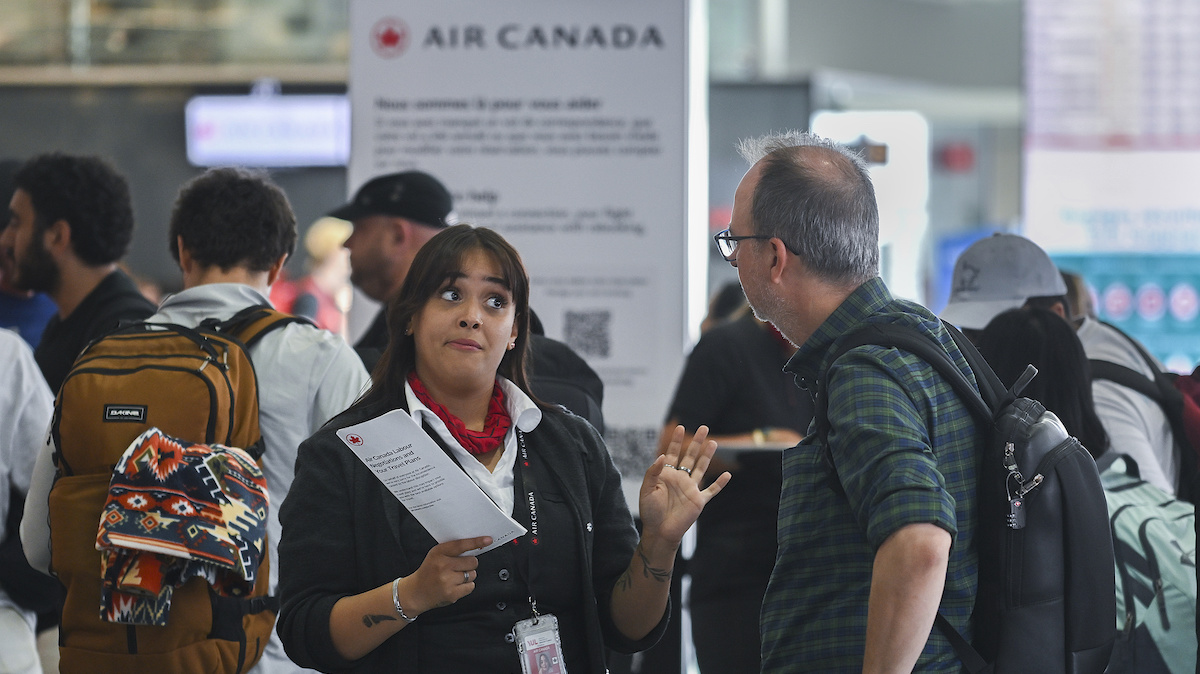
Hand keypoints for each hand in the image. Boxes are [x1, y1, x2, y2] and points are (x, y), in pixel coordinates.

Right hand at [405, 536, 491, 612]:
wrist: (416, 592)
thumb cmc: (429, 572)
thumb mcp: (435, 556)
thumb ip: (452, 551)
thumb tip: (475, 547)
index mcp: (438, 553)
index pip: (461, 545)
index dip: (476, 542)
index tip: (488, 540)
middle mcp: (442, 566)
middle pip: (472, 561)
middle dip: (470, 564)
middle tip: (460, 567)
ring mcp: (447, 581)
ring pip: (472, 574)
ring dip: (468, 576)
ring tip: (454, 578)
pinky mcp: (451, 594)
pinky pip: (470, 586)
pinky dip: (466, 586)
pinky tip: (455, 585)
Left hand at [638, 425, 730, 547]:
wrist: (660, 531)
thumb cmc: (650, 512)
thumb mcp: (647, 489)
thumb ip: (653, 472)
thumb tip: (662, 456)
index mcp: (667, 475)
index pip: (672, 454)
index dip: (675, 441)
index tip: (679, 427)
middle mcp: (680, 479)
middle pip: (690, 457)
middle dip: (696, 442)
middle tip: (703, 427)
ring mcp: (691, 489)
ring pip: (702, 468)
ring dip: (707, 456)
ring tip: (713, 442)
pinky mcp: (699, 501)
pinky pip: (711, 490)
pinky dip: (720, 484)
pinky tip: (727, 475)